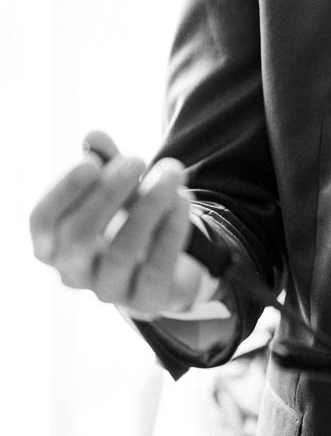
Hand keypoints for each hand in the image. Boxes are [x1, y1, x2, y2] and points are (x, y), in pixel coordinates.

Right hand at [29, 130, 202, 317]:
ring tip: (172, 172)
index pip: (41, 221)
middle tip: (138, 159)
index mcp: (52, 245)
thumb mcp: (116, 186)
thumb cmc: (127, 218)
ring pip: (121, 252)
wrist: (168, 263)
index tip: (91, 160)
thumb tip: (93, 135)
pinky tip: (184, 199)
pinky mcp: (147, 301)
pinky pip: (157, 266)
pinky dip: (172, 230)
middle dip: (109, 192)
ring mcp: (108, 292)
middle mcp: (72, 273)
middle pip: (78, 236)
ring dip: (149, 206)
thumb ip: (104, 160)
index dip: (63, 190)